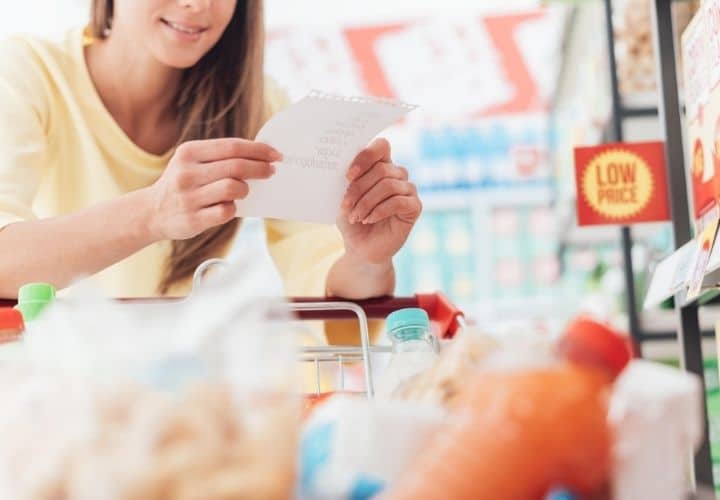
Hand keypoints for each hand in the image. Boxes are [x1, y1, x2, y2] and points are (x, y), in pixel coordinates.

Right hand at [145, 138, 279, 240]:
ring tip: (243, 191)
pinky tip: (228, 206)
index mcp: (188, 153)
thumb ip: (220, 157)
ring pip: (234, 187)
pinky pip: (227, 211)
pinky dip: (233, 208)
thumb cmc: (182, 184)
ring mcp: (189, 197)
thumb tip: (261, 156)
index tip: (276, 154)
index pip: (232, 146)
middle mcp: (187, 173)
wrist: (151, 212)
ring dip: (245, 189)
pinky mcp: (193, 219)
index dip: (259, 150)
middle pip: (237, 166)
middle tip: (271, 171)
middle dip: (261, 168)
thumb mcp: (192, 162)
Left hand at [338, 138, 421, 263]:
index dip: (365, 157)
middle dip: (359, 189)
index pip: (381, 146)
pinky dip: (379, 211)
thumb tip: (346, 169)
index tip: (348, 175)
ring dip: (366, 202)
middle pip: (381, 169)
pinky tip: (368, 220)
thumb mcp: (344, 197)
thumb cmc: (352, 220)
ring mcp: (408, 189)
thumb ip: (350, 180)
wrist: (360, 247)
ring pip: (388, 185)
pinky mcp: (415, 207)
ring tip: (356, 216)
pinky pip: (398, 202)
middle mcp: (397, 173)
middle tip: (346, 206)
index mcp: (381, 165)